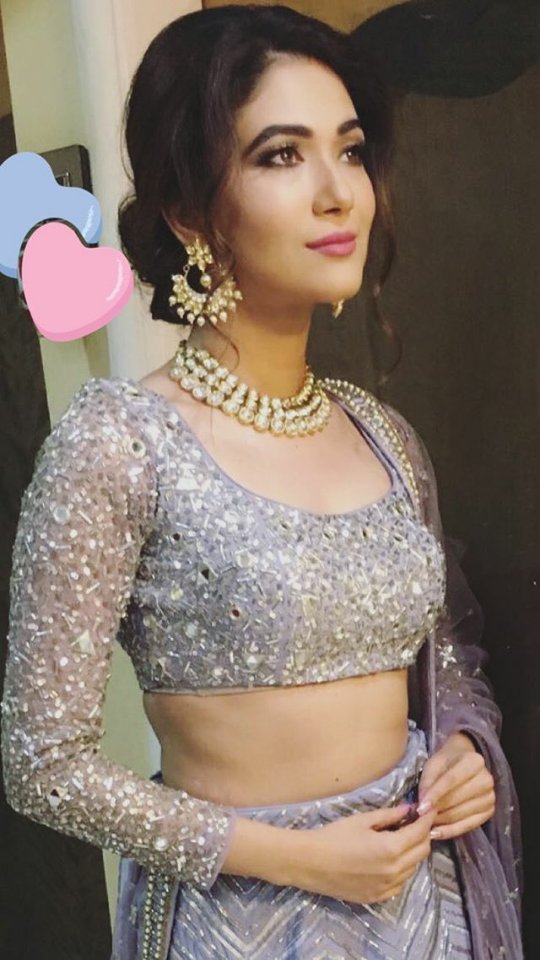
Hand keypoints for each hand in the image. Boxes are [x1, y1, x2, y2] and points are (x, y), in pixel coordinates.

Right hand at [291, 801, 436, 904]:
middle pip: (422, 852)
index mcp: (391, 849)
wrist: (310, 862)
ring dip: (413, 853)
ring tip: (403, 839)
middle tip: (416, 823)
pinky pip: (400, 884)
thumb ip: (389, 815)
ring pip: (413, 869)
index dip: (426, 819)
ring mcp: (386, 888)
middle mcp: (393, 871)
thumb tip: (409, 809)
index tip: (428, 810)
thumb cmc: (334, 836)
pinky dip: (402, 871)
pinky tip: (391, 860)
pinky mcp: (377, 898)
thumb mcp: (362, 820)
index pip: (420, 833)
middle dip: (423, 835)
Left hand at [417, 732, 495, 840]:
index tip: (420, 808)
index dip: (434, 795)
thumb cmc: (447, 762)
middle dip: (435, 810)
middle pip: (456, 800)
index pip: (451, 780)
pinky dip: (450, 831)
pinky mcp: (489, 812)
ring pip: (460, 815)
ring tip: (425, 823)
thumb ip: (427, 784)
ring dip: (440, 821)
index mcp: (475, 761)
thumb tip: (423, 808)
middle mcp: (486, 780)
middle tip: (418, 817)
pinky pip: (468, 826)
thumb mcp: (433, 765)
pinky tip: (436, 832)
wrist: (464, 762)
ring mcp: (490, 797)